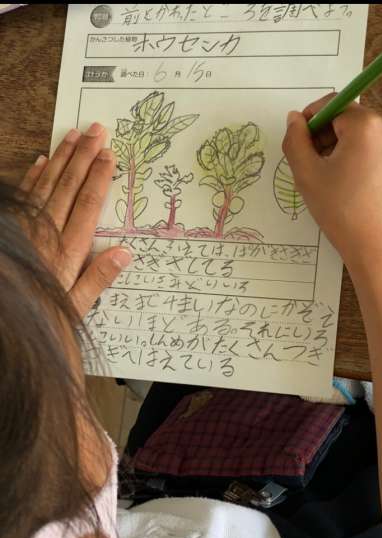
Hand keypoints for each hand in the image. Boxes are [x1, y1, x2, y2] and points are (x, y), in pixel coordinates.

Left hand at [19, 122, 131, 316]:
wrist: (6, 318)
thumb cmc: (44, 314)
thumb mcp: (76, 306)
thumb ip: (98, 279)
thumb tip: (125, 253)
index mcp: (69, 250)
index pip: (89, 204)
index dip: (100, 177)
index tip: (109, 154)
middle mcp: (49, 232)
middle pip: (70, 186)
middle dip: (83, 156)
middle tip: (95, 129)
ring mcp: (28, 227)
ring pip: (47, 184)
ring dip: (61, 158)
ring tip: (72, 135)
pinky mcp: (13, 227)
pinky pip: (24, 195)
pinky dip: (33, 177)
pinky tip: (40, 161)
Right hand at [282, 94, 381, 275]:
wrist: (381, 248)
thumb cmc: (344, 213)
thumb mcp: (308, 175)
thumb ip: (295, 141)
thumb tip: (294, 119)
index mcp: (367, 124)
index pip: (332, 104)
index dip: (310, 120)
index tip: (297, 141)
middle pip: (346, 118)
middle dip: (324, 136)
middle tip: (310, 166)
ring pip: (358, 133)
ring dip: (337, 147)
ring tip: (327, 179)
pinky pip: (371, 145)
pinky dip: (353, 156)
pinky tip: (344, 182)